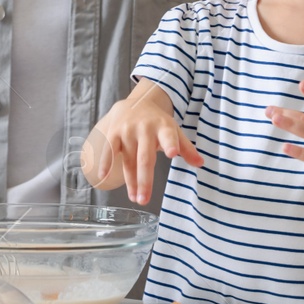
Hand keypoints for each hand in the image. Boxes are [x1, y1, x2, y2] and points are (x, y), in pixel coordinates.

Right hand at [82, 83, 201, 204]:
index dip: (170, 144)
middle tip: (144, 200)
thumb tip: (201, 164)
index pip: (168, 136)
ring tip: (135, 198)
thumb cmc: (157, 122)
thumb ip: (186, 148)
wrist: (135, 102)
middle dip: (144, 180)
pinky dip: (105, 163)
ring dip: (130, 181)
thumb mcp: (173, 130)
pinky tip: (103, 177)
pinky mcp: (114, 133)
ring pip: (128, 160)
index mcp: (164, 127)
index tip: (172, 153)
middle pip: (145, 157)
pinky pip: (109, 150)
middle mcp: (145, 128)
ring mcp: (127, 130)